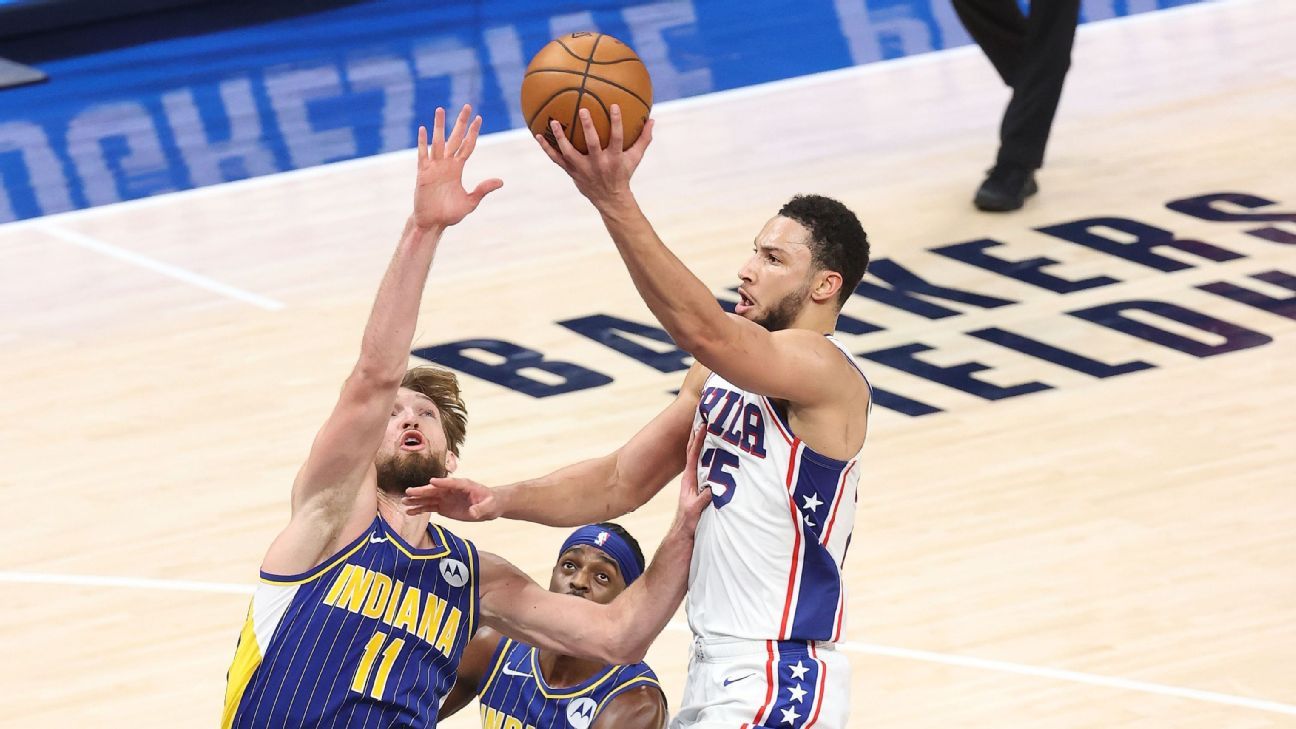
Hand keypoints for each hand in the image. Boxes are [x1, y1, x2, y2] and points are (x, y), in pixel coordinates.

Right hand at [402, 476, 501, 521]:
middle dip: (422, 491)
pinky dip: (419, 509)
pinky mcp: (443, 507)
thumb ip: (481, 508)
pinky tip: (409, 511)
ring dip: (416, 500)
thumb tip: (473, 512)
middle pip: (435, 490)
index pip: (451, 483)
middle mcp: (451, 490)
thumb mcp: (489, 506)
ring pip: (429, 498)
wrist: (488, 506)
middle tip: (408, 491)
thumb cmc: (490, 502)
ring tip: (403, 502)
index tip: (432, 482)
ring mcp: (445, 498)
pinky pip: (429, 507)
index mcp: (463, 485)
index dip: (442, 482)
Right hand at [412, 105, 503, 229]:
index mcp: (457, 168)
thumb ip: (483, 189)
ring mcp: (434, 167)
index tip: (479, 118)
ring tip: (440, 109)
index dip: (473, 133)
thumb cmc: (449, 214)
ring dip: (439, 126)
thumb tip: (501, 181)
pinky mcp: (423, 173)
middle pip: (455, 138)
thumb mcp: (470, 202)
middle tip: (467, 106)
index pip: (467, 146)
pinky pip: (423, 155)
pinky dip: (423, 142)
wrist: (432, 223)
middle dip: (461, 122)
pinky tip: (423, 129)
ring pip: (438, 142)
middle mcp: (446, 164)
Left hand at [536, 104, 653, 206]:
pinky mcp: (572, 172)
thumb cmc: (623, 174)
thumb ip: (643, 139)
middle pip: (592, 144)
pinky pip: (556, 159)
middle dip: (588, 127)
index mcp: (614, 158)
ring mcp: (583, 169)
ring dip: (561, 137)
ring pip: (570, 152)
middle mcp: (598, 163)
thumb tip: (652, 119)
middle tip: (582, 109)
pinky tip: (537, 135)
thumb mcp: (635, 158)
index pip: (617, 138)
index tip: (614, 105)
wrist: (610, 200)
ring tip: (554, 121)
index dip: (616, 122)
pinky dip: (547, 148)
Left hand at [672, 422, 712, 535]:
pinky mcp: (702, 487)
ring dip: (705, 444)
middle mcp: (692, 477)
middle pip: (695, 451)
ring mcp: (697, 481)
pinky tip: (719, 452)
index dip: (698, 439)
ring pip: (701, 458)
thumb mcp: (694, 511)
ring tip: (713, 429)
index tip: (703, 425)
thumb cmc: (688, 523)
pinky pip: (707, 468)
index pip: (693, 454)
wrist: (684, 534)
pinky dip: (711, 457)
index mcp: (689, 479)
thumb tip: (712, 488)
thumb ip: (702, 500)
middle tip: (706, 419)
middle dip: (699, 435)